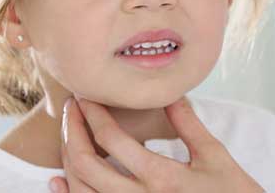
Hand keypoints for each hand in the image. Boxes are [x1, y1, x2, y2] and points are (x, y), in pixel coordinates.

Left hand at [48, 97, 264, 192]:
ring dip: (68, 161)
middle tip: (71, 109)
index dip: (93, 114)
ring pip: (82, 192)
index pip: (113, 140)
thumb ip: (188, 124)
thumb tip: (170, 93)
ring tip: (69, 134)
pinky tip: (59, 181)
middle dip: (72, 132)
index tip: (85, 95)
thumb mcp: (214, 156)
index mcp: (162, 178)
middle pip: (86, 166)